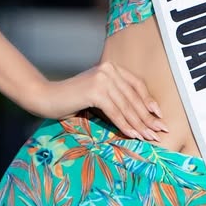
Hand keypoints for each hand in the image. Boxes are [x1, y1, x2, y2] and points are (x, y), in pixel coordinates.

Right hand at [34, 62, 170, 143]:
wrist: (47, 97)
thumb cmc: (72, 99)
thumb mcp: (98, 95)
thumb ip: (115, 98)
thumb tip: (140, 115)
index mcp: (111, 68)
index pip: (136, 85)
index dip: (149, 101)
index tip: (159, 115)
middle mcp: (109, 70)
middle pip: (134, 97)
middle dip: (148, 117)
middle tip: (159, 131)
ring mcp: (102, 78)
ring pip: (126, 106)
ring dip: (139, 124)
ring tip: (148, 137)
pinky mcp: (95, 90)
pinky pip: (115, 112)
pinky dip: (125, 125)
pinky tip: (132, 135)